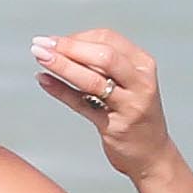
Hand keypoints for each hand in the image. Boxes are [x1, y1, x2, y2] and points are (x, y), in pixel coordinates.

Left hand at [31, 27, 173, 182]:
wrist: (152, 155)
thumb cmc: (134, 113)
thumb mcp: (127, 81)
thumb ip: (103, 65)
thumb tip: (61, 46)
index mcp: (143, 65)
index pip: (108, 39)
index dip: (78, 37)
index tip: (55, 41)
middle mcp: (140, 83)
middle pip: (103, 56)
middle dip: (69, 47)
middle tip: (41, 44)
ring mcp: (130, 106)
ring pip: (92, 80)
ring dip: (62, 65)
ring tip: (40, 56)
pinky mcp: (115, 127)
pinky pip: (82, 104)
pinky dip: (60, 91)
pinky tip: (44, 80)